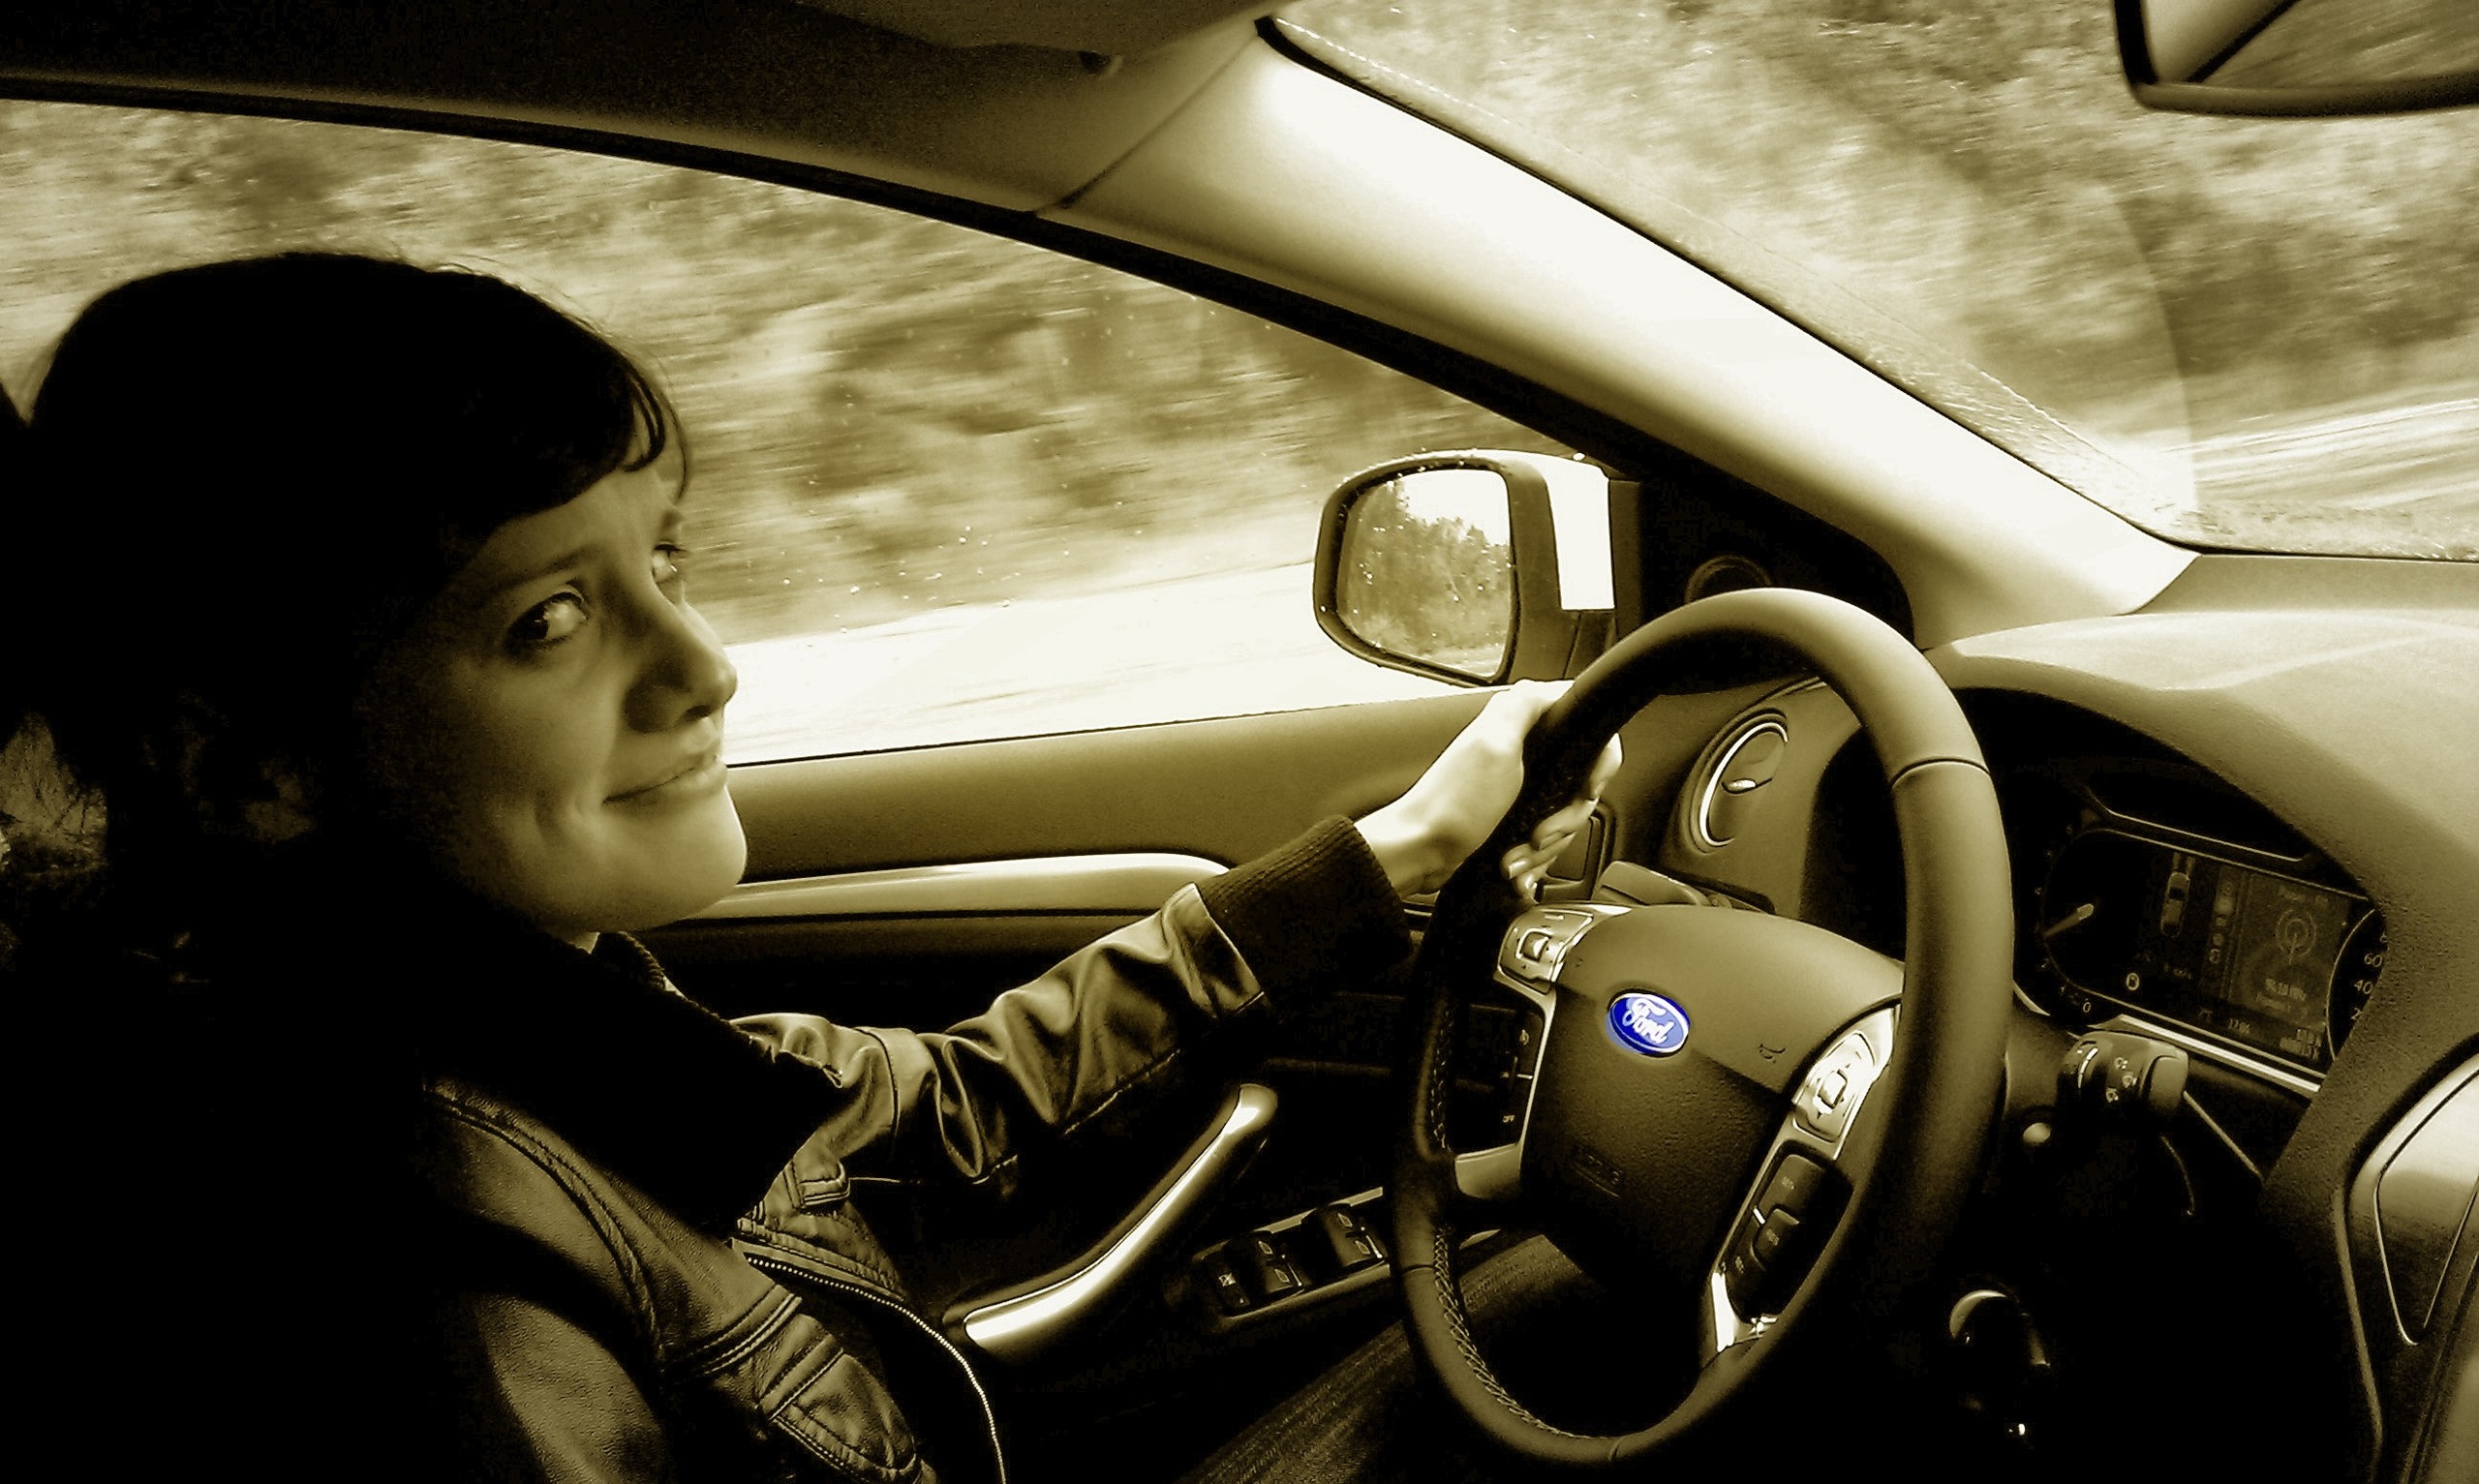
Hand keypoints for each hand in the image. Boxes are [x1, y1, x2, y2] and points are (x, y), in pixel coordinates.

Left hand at [1356, 680, 1623, 897]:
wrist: (1420, 850)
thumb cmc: (1451, 805)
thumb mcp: (1494, 745)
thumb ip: (1526, 706)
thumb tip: (1557, 684)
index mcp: (1519, 724)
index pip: (1589, 730)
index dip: (1599, 764)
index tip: (1585, 789)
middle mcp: (1522, 750)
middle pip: (1582, 783)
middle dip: (1565, 821)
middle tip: (1539, 832)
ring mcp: (1520, 787)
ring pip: (1565, 816)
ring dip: (1545, 846)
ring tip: (1517, 854)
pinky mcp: (1515, 817)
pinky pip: (1545, 838)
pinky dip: (1533, 858)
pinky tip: (1516, 865)